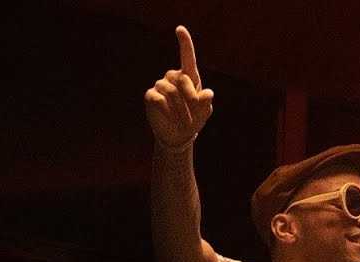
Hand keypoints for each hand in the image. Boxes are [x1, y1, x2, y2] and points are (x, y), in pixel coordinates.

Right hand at [144, 26, 213, 149]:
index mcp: (189, 77)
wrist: (178, 134)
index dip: (184, 42)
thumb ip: (206, 102)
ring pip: (170, 91)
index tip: (179, 29)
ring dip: (180, 109)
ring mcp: (161, 86)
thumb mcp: (204, 111)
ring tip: (185, 122)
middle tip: (195, 113)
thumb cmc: (193, 119)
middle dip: (190, 96)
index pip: (187, 57)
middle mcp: (173, 78)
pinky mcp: (151, 96)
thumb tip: (208, 93)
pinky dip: (167, 110)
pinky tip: (170, 117)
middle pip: (182, 78)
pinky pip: (158, 99)